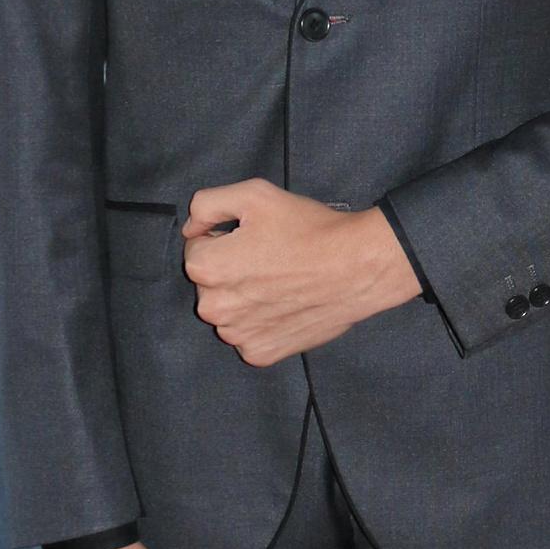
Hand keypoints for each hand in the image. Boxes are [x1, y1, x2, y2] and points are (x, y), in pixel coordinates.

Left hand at [183, 178, 418, 364]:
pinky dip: (260, 324)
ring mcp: (238, 336)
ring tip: (278, 283)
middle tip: (267, 259)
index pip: (196, 249)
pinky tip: (284, 305)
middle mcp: (215, 308)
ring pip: (228, 313)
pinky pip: (247, 336)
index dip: (222, 238)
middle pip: (209, 284)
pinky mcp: (261, 353)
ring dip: (243, 300)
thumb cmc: (308, 229)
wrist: (358, 267)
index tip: (251, 238)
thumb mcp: (255, 195)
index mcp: (206, 268)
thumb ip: (207, 204)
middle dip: (230, 271)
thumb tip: (191, 228)